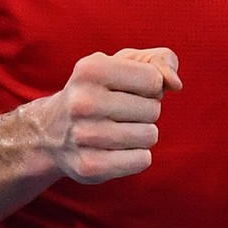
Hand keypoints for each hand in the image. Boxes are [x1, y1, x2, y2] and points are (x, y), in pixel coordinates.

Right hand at [34, 47, 181, 184]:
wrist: (51, 131)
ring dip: (142, 134)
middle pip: (153, 109)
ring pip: (149, 135)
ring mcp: (84, 136)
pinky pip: (141, 160)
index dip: (149, 86)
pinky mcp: (89, 167)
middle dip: (145, 111)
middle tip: (120, 112)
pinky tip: (117, 150)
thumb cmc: (99, 90)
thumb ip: (160, 60)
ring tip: (118, 130)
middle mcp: (83, 101)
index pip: (153, 80)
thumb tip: (175, 83)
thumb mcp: (124, 63)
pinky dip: (138, 156)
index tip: (128, 89)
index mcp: (90, 69)